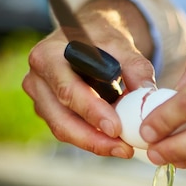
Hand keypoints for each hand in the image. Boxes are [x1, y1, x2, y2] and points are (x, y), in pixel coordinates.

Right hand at [22, 0, 155, 157]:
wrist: (84, 36)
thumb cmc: (100, 38)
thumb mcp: (120, 44)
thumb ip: (135, 68)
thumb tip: (148, 94)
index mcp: (48, 56)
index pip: (68, 90)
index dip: (91, 111)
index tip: (116, 128)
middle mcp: (37, 79)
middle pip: (61, 119)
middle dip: (93, 139)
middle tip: (124, 149)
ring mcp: (40, 99)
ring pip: (63, 130)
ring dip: (94, 143)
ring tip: (123, 148)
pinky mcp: (48, 112)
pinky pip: (68, 131)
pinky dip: (91, 139)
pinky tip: (114, 143)